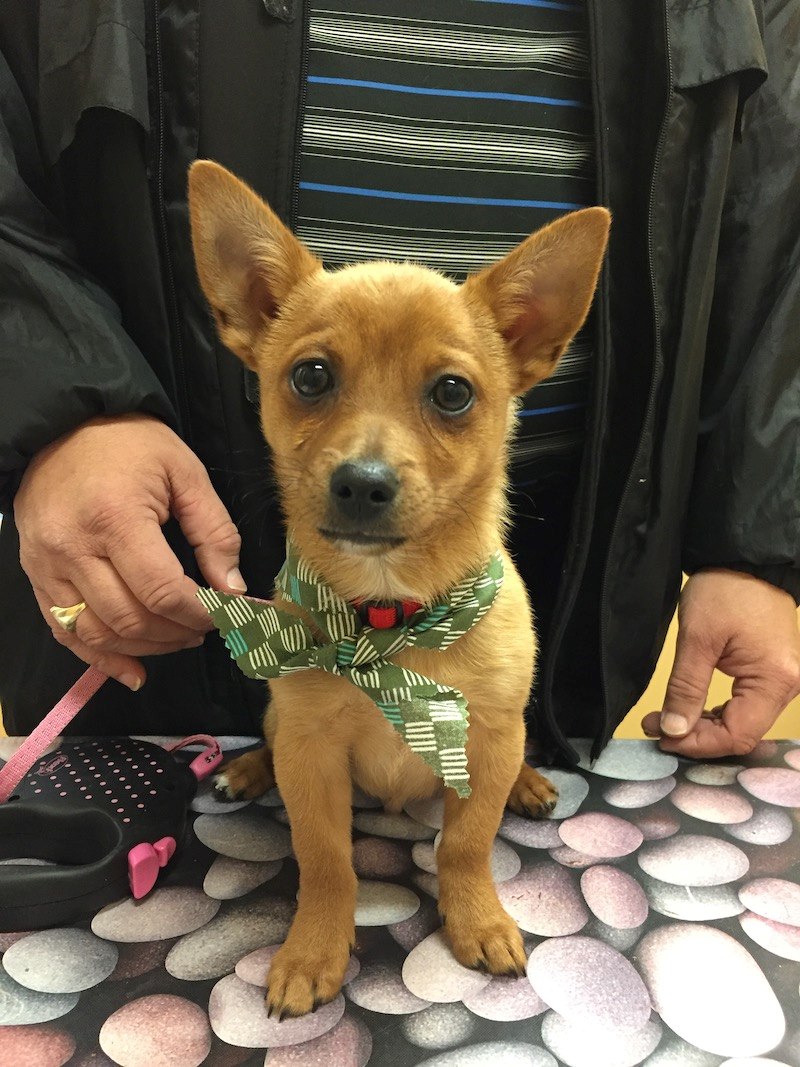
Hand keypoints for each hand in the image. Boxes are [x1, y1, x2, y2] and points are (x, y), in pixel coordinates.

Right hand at [14, 414, 245, 690]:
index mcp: (115, 518)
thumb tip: (234, 589)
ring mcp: (47, 565)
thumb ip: (215, 531)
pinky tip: (133, 671)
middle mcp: (74, 548)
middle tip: (205, 627)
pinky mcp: (35, 574)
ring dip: (145, 648)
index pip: (162, 592)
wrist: (62, 423)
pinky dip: (100, 658)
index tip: (225, 614)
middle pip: (130, 620)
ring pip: (98, 633)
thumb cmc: (128, 442)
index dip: (199, 614)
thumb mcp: (185, 472)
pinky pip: (65, 631)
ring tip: (178, 639)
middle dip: (176, 633)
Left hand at [641, 569, 799, 756]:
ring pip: (742, 722)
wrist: (744, 559)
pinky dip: (715, 712)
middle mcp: (787, 687)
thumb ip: (685, 689)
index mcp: (776, 680)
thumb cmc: (724, 591)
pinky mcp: (770, 673)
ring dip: (703, 726)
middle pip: (742, 732)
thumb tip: (673, 730)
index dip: (699, 743)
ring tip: (665, 720)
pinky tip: (688, 709)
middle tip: (657, 728)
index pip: (738, 734)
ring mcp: (781, 680)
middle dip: (697, 736)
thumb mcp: (697, 640)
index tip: (662, 737)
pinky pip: (744, 706)